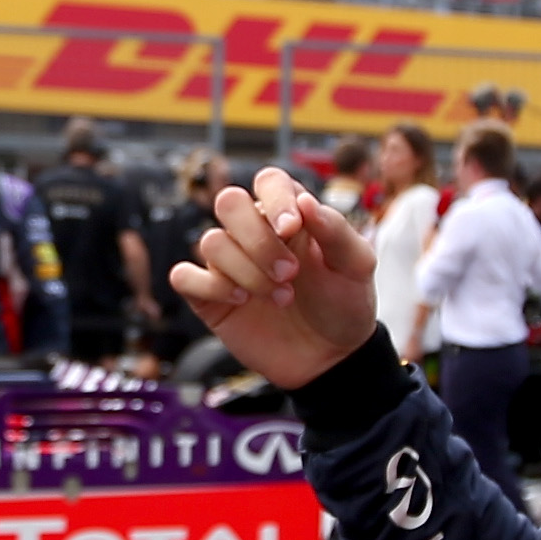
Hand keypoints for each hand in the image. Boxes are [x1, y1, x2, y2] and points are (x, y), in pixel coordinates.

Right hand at [169, 165, 379, 388]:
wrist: (332, 357)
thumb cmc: (345, 304)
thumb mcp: (357, 266)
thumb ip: (336, 230)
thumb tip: (303, 199)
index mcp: (289, 216)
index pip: (268, 181)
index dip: (275, 199)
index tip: (292, 228)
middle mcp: (254, 233)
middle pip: (229, 203)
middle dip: (258, 240)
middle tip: (290, 273)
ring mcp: (229, 264)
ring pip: (211, 243)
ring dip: (247, 272)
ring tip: (282, 298)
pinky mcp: (210, 296)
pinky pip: (184, 276)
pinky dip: (209, 286)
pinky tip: (241, 301)